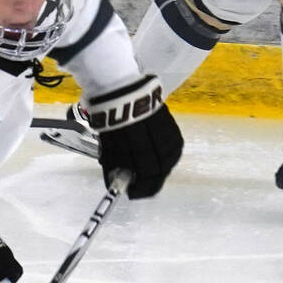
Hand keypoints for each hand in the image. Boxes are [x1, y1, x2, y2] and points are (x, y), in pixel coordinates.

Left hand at [80, 74, 182, 198]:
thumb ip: (114, 166)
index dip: (140, 189)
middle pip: (160, 171)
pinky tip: (161, 157)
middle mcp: (156, 142)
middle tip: (140, 185)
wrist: (120, 90)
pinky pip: (174, 146)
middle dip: (150, 181)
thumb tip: (117, 183)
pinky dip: (168, 155)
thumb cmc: (110, 120)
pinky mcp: (172, 125)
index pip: (146, 177)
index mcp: (138, 148)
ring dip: (160, 169)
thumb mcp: (108, 145)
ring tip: (149, 170)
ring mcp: (166, 133)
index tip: (132, 192)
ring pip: (170, 160)